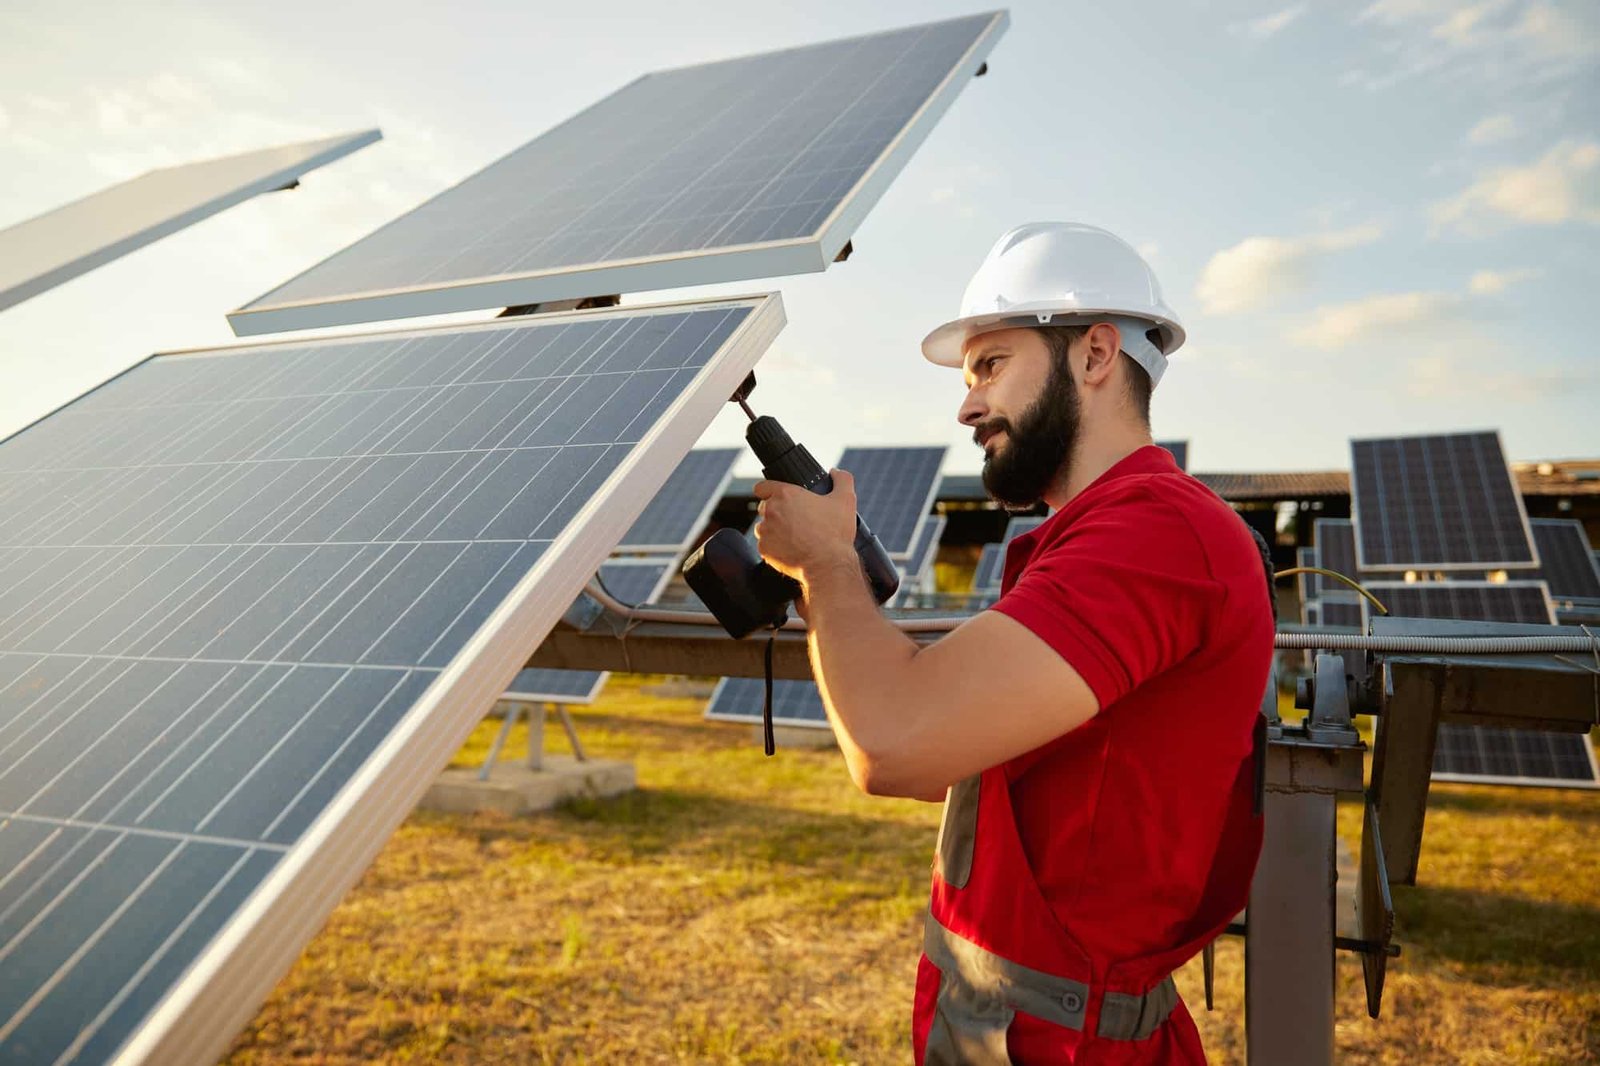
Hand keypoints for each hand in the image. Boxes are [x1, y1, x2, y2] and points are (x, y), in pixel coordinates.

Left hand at [751, 468, 858, 583]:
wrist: (828, 566)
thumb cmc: (835, 534)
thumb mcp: (846, 500)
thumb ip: (842, 479)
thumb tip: (836, 472)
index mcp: (785, 494)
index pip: (763, 486)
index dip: (770, 491)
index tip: (778, 498)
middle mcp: (771, 510)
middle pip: (765, 507)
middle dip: (776, 512)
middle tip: (795, 521)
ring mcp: (765, 531)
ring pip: (763, 527)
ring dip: (774, 530)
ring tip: (794, 537)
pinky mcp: (764, 550)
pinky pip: (765, 545)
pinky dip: (774, 547)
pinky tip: (791, 549)